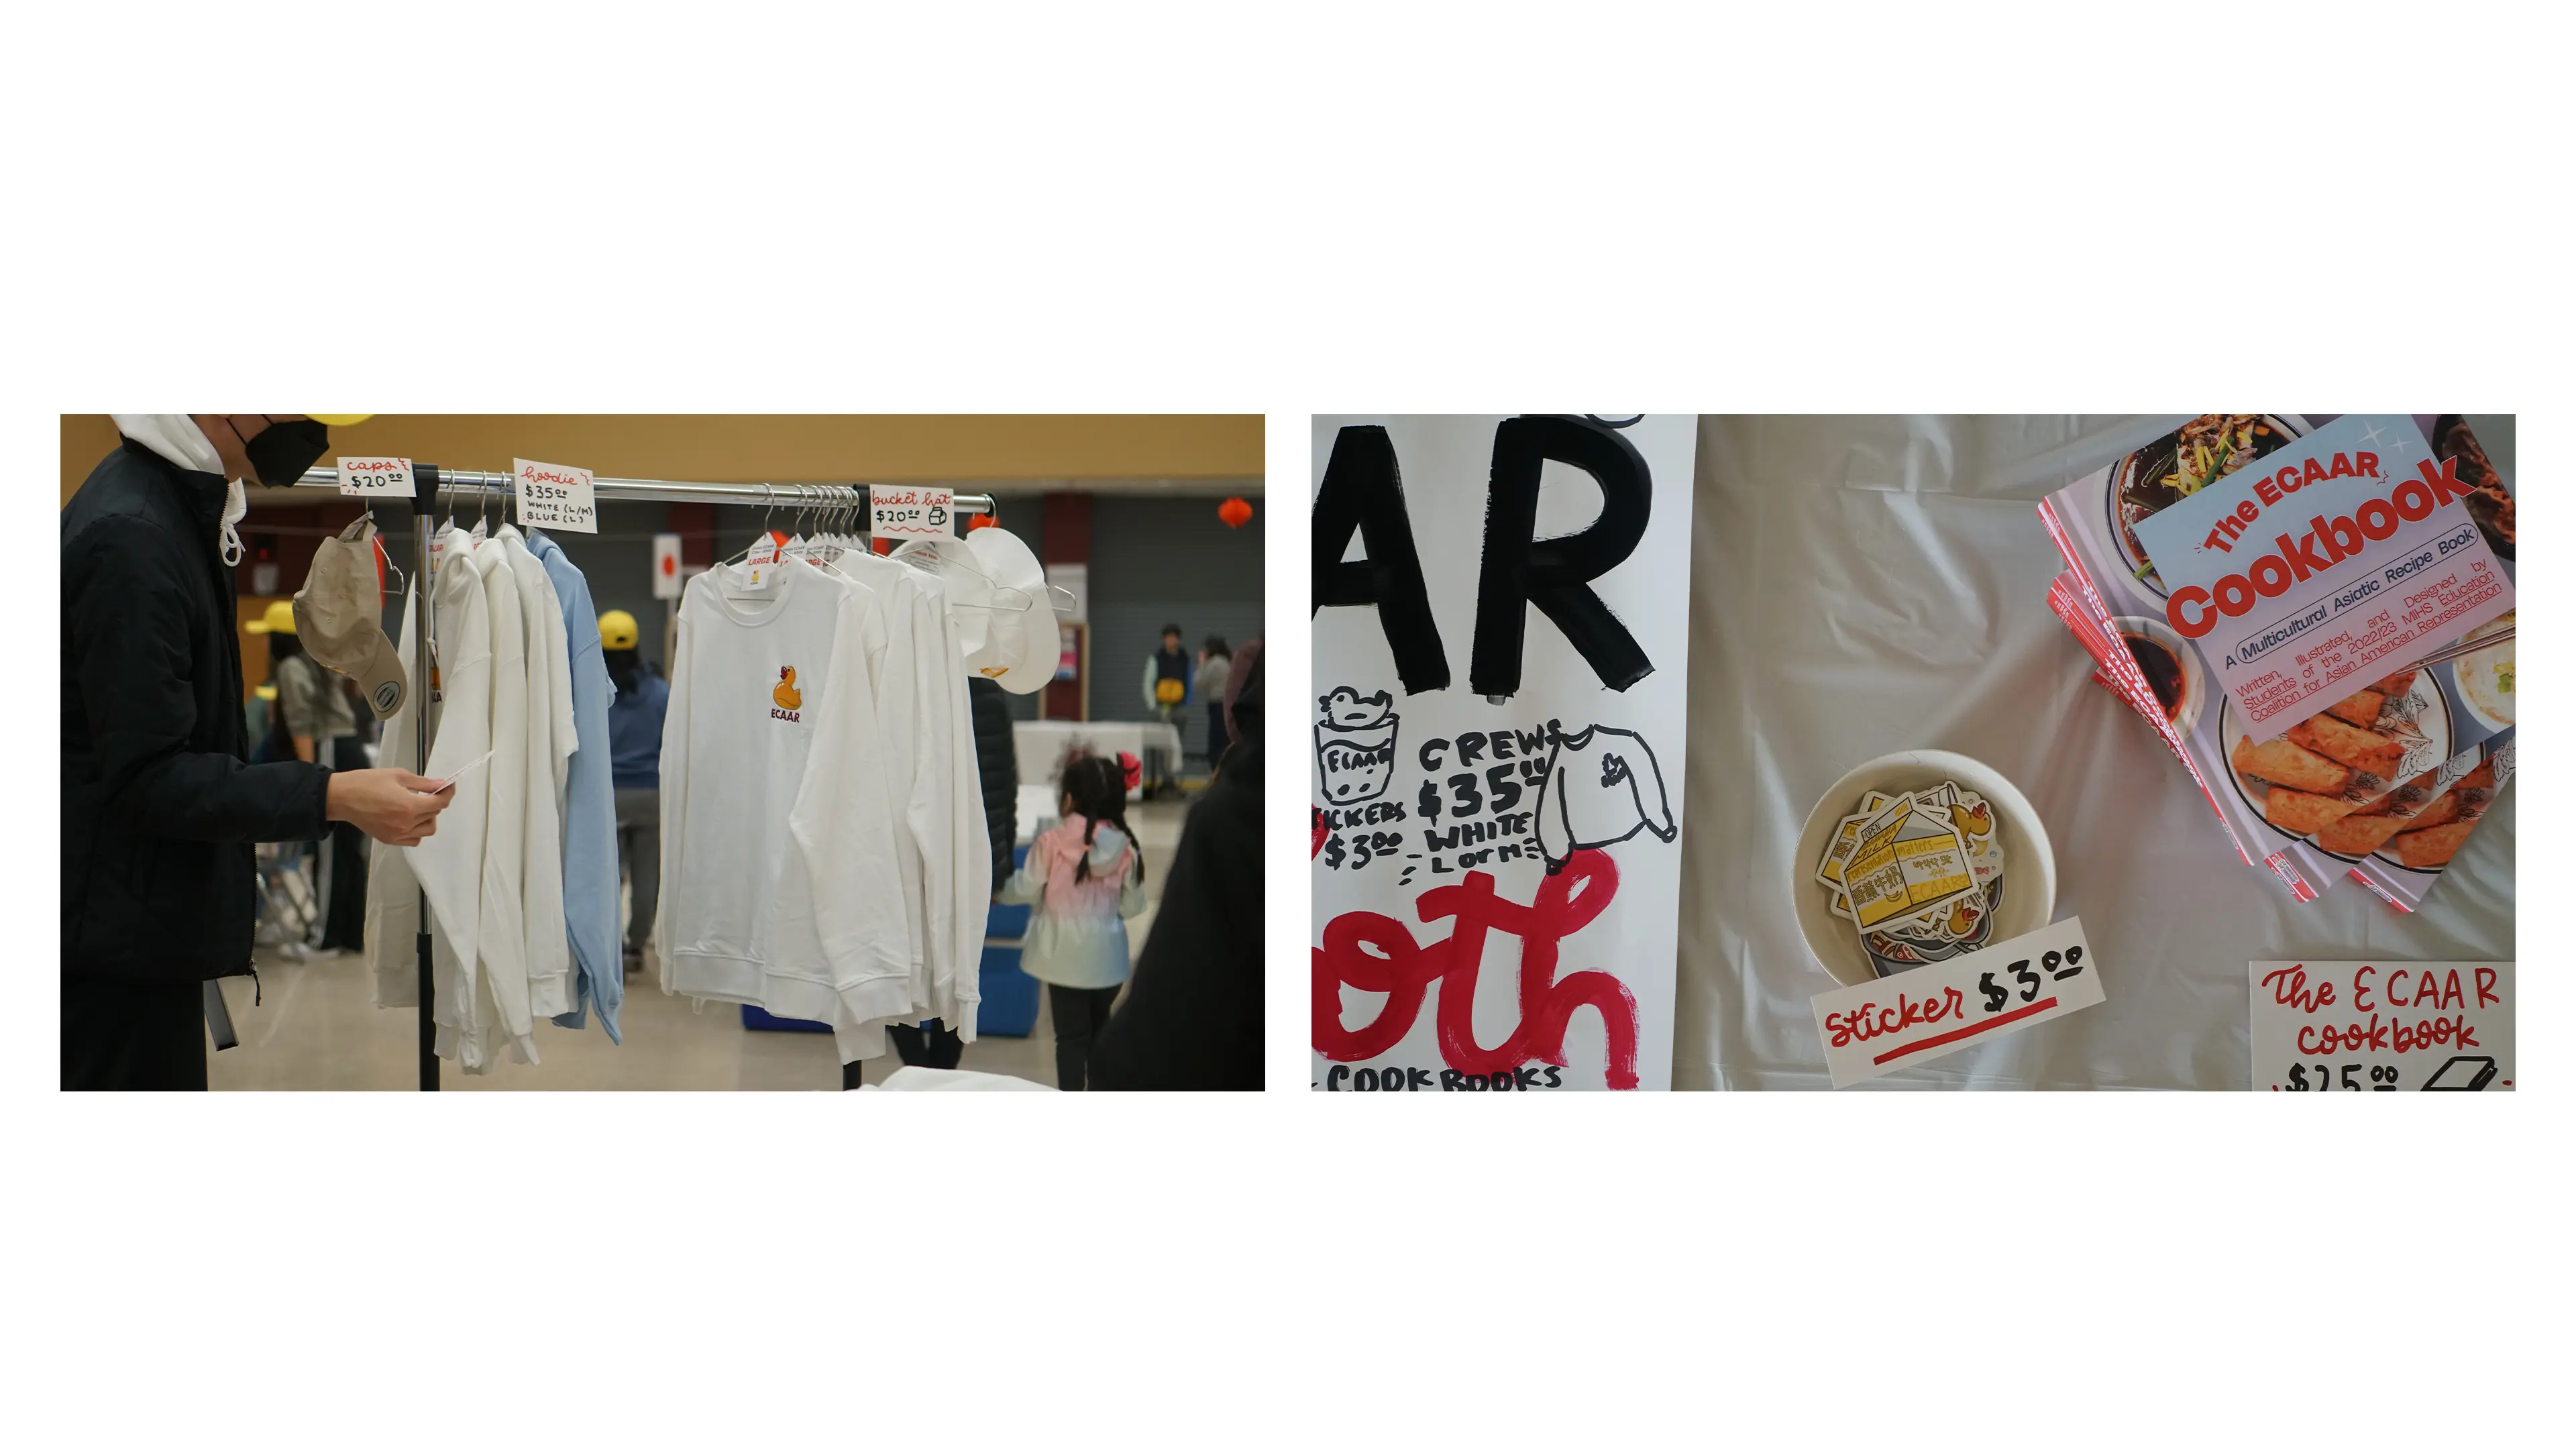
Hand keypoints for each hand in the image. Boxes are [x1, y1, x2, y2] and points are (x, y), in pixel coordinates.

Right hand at [327, 768, 452, 845]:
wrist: (342, 797)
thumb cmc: (367, 782)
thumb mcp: (398, 776)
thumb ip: (423, 783)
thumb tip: (441, 784)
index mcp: (409, 806)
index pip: (440, 803)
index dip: (447, 793)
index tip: (448, 786)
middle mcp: (406, 823)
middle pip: (434, 815)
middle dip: (435, 802)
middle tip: (429, 792)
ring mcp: (397, 834)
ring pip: (427, 830)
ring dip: (428, 818)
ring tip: (417, 805)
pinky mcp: (389, 839)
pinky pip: (414, 839)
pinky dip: (417, 830)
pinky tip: (410, 818)